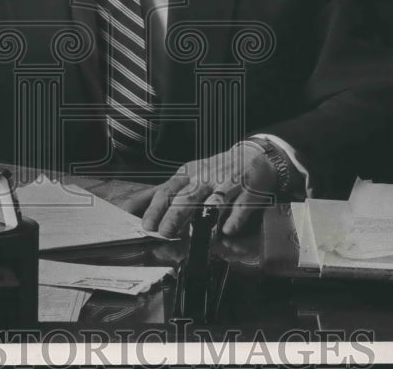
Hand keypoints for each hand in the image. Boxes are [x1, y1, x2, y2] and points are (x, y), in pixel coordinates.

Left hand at [141, 142, 278, 237]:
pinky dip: (235, 219)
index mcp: (190, 175)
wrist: (253, 156)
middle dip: (175, 215)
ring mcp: (228, 184)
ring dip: (205, 218)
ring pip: (214, 202)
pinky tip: (228, 230)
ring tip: (195, 234)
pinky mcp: (249, 191)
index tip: (147, 225)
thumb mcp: (190, 174)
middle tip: (164, 233)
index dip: (156, 208)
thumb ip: (168, 191)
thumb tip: (139, 206)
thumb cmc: (217, 170)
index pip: (168, 190)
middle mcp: (207, 178)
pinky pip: (241, 206)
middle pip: (188, 197)